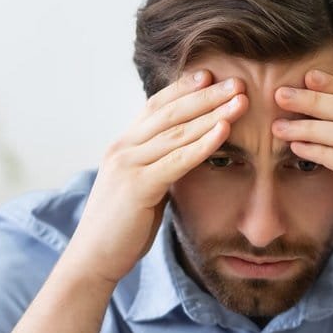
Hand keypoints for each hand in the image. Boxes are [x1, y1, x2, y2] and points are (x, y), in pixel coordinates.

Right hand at [62, 69, 247, 285]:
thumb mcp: (142, 190)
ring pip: (177, 131)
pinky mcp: (137, 186)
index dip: (183, 89)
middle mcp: (123, 148)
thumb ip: (158, 169)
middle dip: (205, 94)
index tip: (210, 74)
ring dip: (212, 112)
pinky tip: (224, 130)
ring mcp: (128, 165)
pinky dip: (203, 143)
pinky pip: (177, 160)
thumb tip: (184, 159)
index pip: (156, 107)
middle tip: (236, 80)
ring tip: (240, 99)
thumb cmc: (121, 229)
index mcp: (123, 147)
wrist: (93, 258)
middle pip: (170, 112)